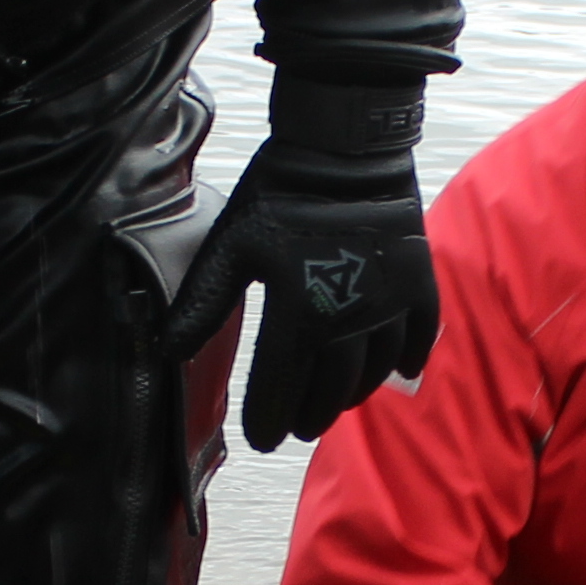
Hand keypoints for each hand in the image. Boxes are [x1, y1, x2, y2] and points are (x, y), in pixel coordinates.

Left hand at [176, 79, 436, 450]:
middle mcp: (349, 317)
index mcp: (299, 311)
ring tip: (334, 407)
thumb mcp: (231, 247)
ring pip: (374, 371)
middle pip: (330, 388)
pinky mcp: (418, 283)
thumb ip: (203, 304)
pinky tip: (396, 377)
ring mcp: (390, 302)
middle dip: (310, 413)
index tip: (260, 438)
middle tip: (296, 429)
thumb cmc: (280, 194)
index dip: (268, 417)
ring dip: (352, 396)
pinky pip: (419, 338)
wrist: (345, 145)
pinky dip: (406, 363)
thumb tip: (166, 351)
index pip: (280, 384)